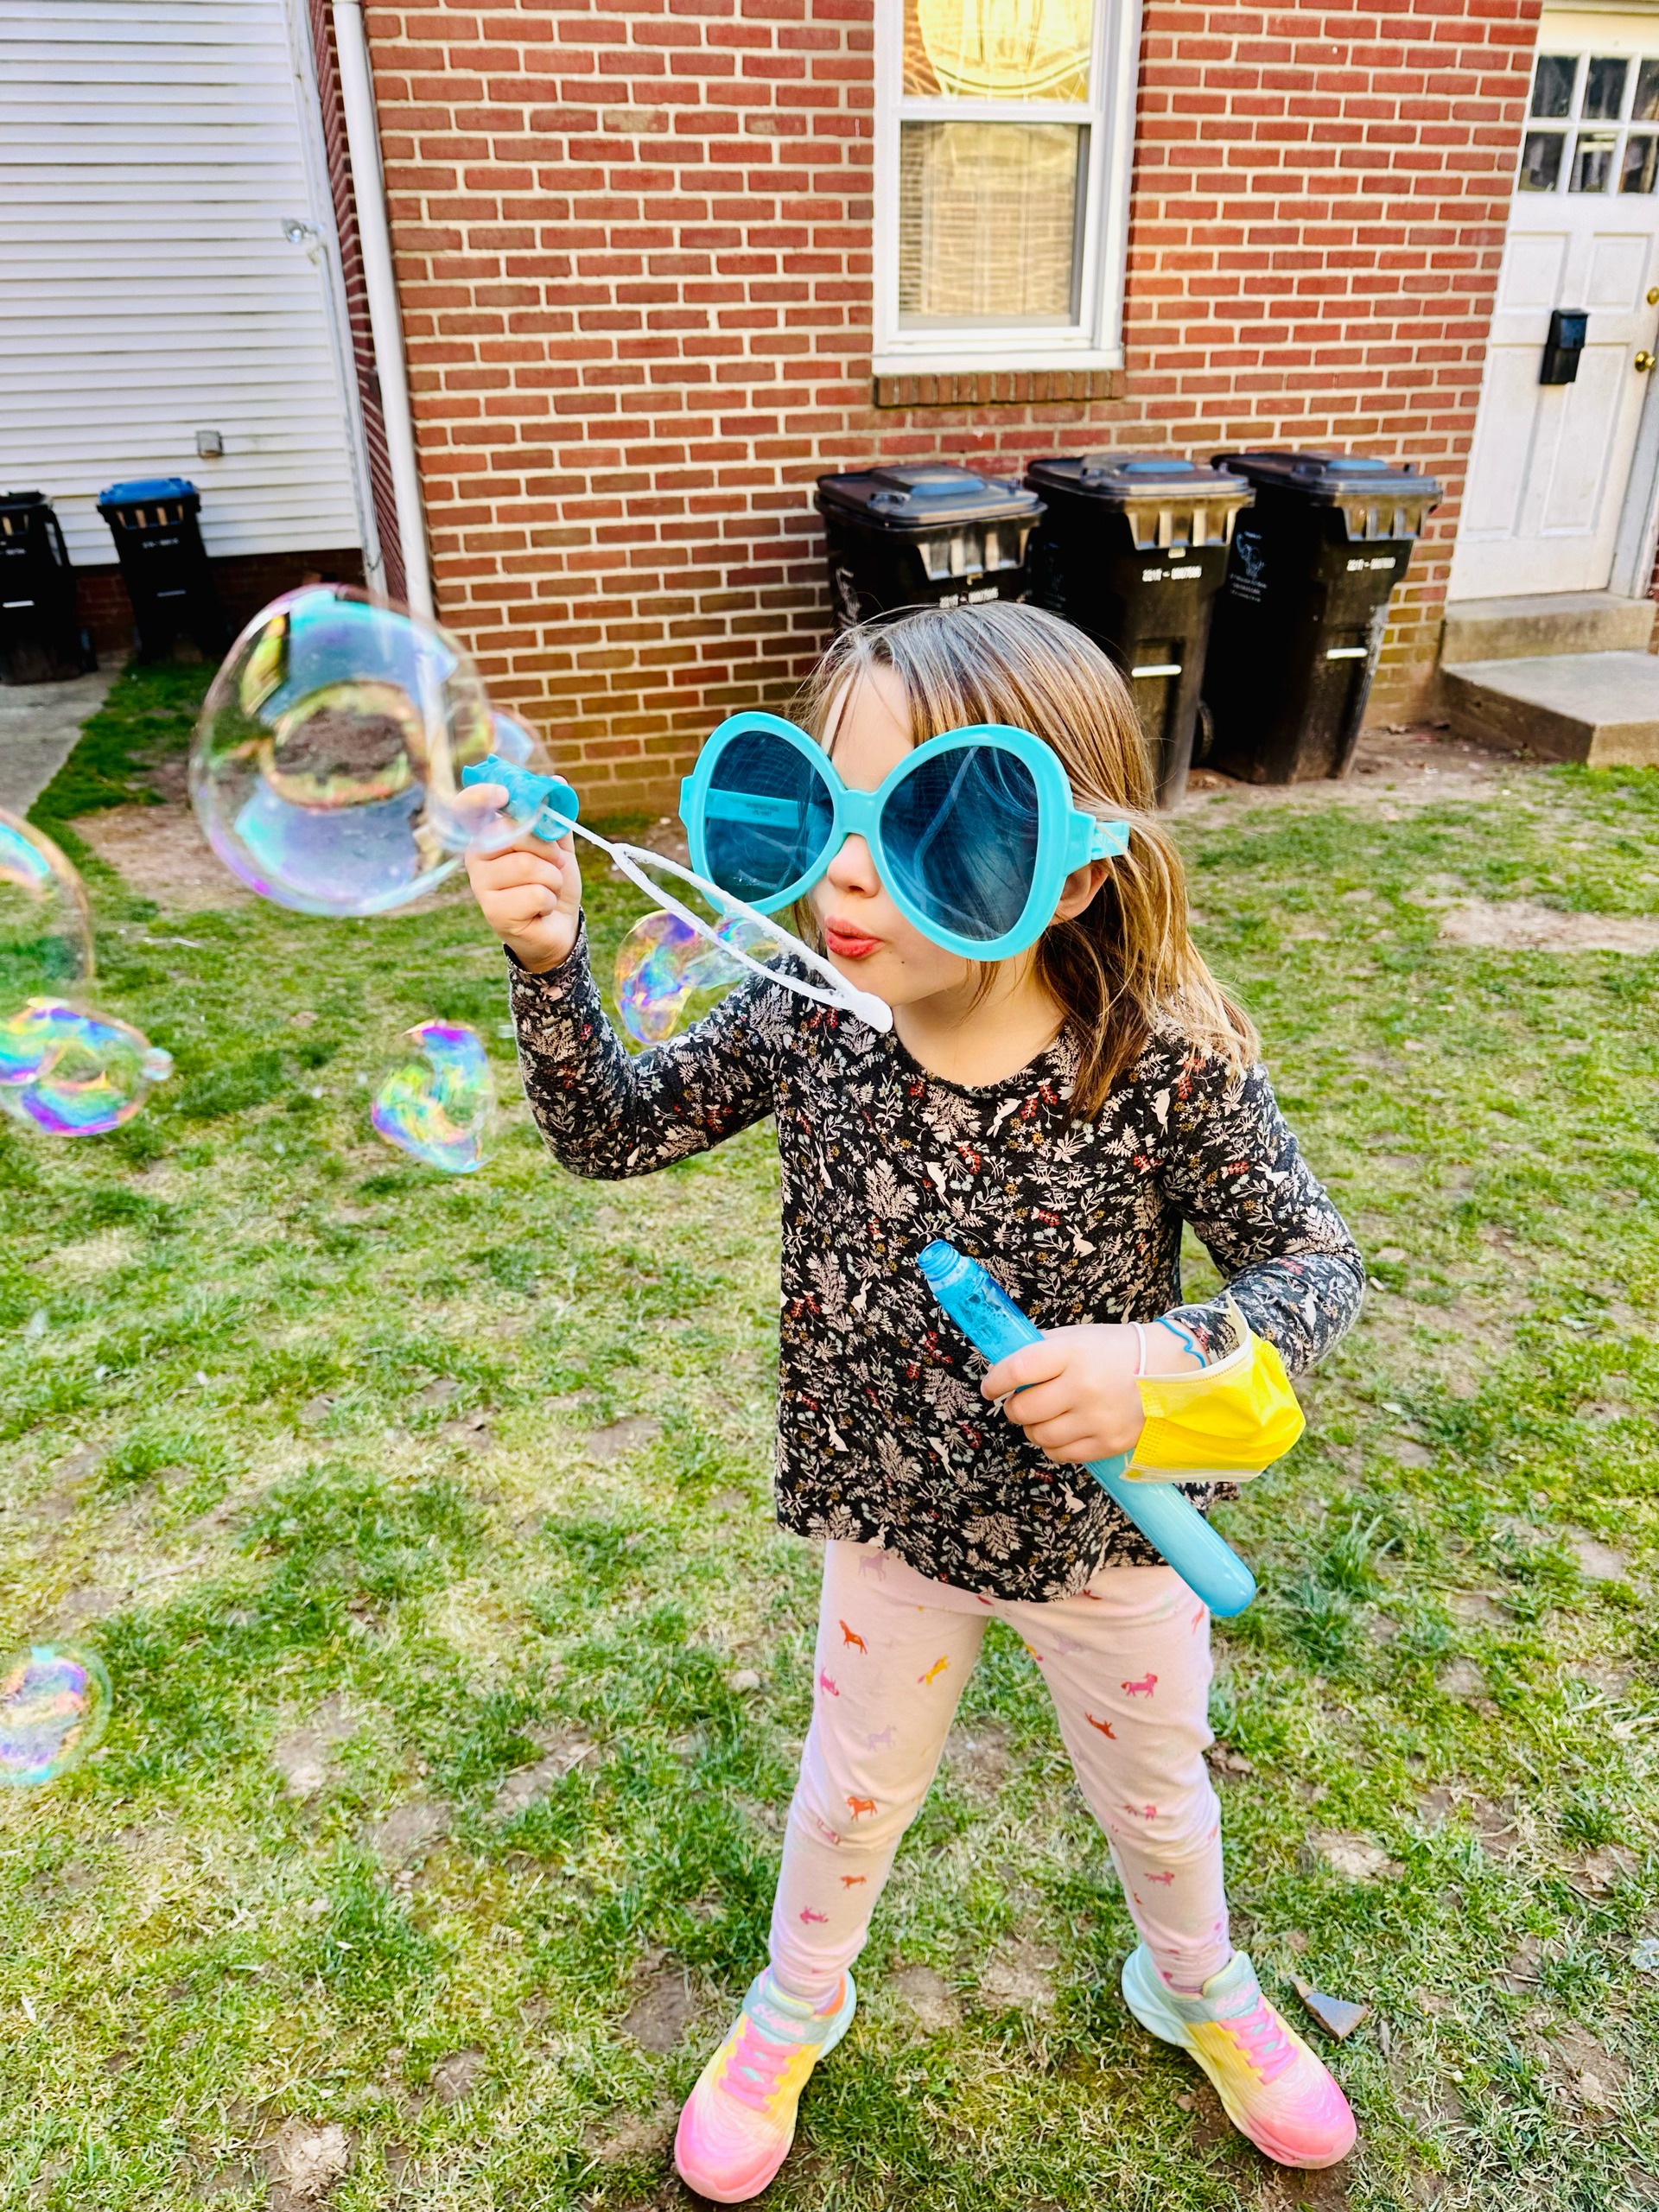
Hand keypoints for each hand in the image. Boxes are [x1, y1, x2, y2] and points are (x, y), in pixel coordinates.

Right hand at [462, 786, 582, 972]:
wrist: (559, 927)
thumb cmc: (552, 883)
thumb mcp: (558, 847)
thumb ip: (554, 817)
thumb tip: (557, 782)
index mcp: (488, 835)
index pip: (469, 807)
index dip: (482, 795)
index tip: (503, 794)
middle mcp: (476, 857)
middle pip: (513, 833)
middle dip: (547, 850)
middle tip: (553, 865)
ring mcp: (480, 885)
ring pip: (528, 866)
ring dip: (552, 879)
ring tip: (547, 890)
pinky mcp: (492, 911)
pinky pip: (535, 894)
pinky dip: (549, 901)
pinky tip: (540, 909)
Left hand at [980, 1323, 1148, 1466]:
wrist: (1167, 1369)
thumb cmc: (1113, 1351)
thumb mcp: (1076, 1337)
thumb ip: (1040, 1350)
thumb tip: (1002, 1370)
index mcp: (1073, 1353)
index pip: (1017, 1370)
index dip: (995, 1382)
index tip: (990, 1388)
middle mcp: (1084, 1387)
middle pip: (1023, 1409)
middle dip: (1014, 1408)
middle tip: (1020, 1402)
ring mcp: (1097, 1418)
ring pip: (1039, 1436)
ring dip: (1033, 1428)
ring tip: (1044, 1416)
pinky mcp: (1108, 1443)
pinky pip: (1061, 1454)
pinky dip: (1054, 1445)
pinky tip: (1064, 1429)